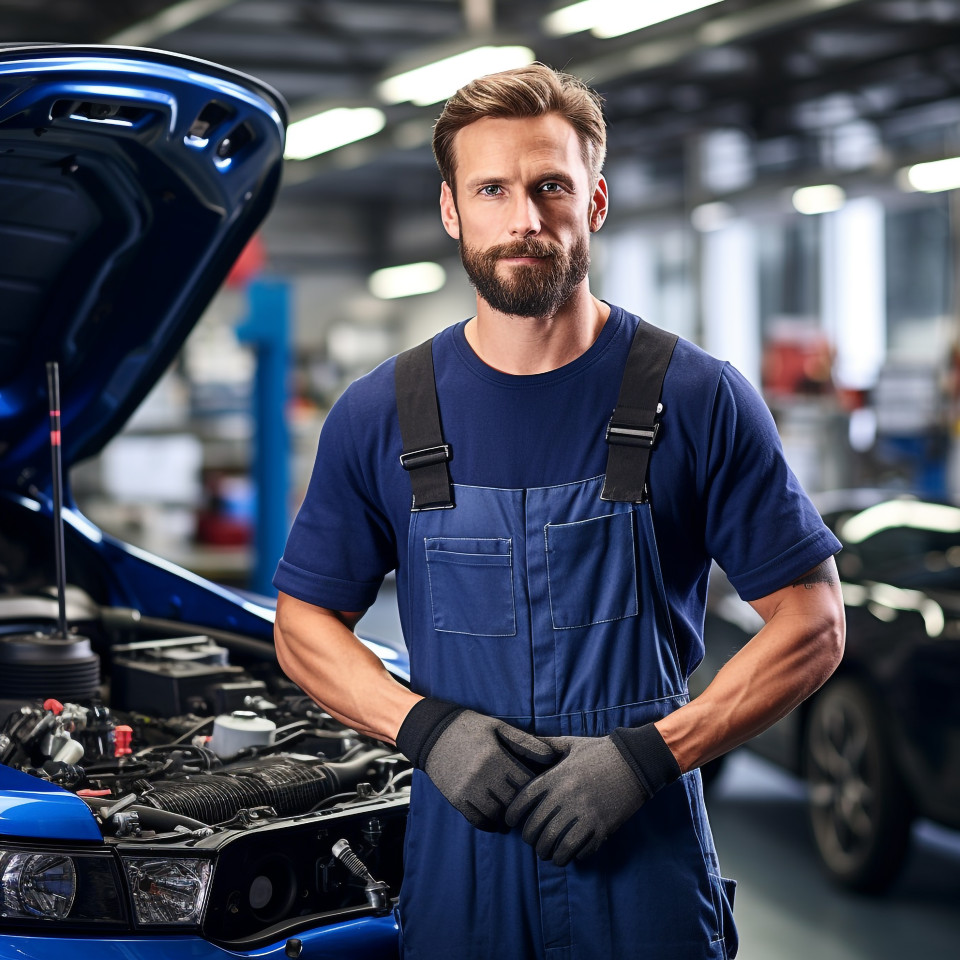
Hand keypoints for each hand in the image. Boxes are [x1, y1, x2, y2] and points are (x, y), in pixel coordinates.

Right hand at [396, 698, 558, 830]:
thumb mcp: (499, 728)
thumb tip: (553, 756)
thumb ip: (526, 742)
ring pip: (496, 814)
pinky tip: (494, 815)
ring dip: (506, 814)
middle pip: (513, 801)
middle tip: (530, 803)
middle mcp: (482, 776)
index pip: (525, 783)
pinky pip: (478, 820)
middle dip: (522, 803)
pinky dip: (489, 822)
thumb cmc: (472, 729)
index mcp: (496, 757)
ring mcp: (467, 790)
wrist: (434, 733)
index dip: (536, 787)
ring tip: (512, 809)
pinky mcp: (456, 799)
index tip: (540, 787)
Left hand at [505, 724, 680, 866]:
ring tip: (549, 854)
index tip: (511, 822)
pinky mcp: (602, 827)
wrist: (634, 761)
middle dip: (531, 840)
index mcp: (555, 777)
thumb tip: (524, 739)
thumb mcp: (570, 743)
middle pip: (537, 829)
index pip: (523, 802)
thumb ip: (546, 744)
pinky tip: (571, 853)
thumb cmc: (599, 751)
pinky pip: (580, 850)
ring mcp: (584, 814)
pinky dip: (572, 856)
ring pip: (556, 845)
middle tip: (534, 842)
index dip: (513, 815)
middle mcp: (566, 797)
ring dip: (550, 853)